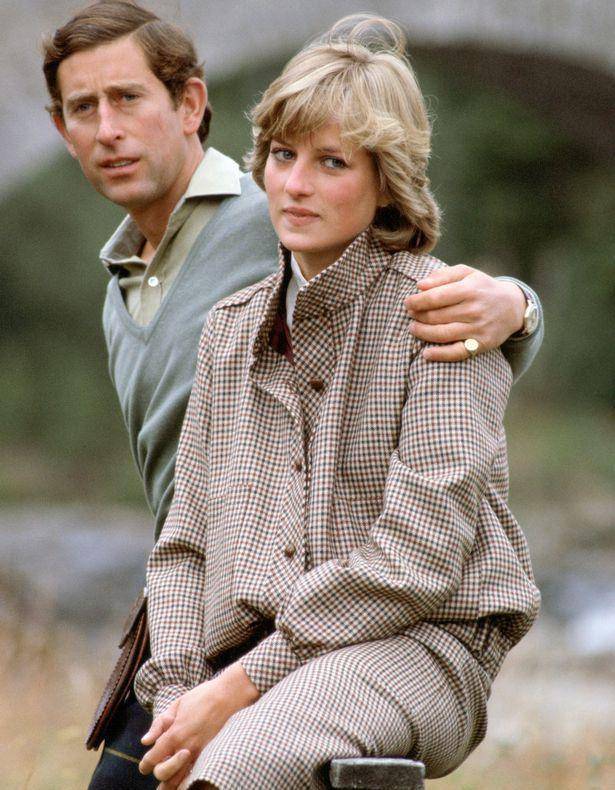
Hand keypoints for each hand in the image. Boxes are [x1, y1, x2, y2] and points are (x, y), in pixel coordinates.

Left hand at [138, 662, 258, 787]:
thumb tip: (145, 741)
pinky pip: (195, 775)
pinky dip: (186, 780)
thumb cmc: (202, 696)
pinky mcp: (210, 754)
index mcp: (175, 734)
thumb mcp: (177, 704)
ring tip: (167, 781)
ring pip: (179, 780)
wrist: (228, 696)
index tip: (144, 766)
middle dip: (157, 771)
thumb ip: (159, 724)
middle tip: (158, 766)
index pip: (152, 759)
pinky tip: (183, 777)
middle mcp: (185, 747)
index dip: (145, 764)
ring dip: (170, 781)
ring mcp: (199, 753)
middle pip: (163, 774)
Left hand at [404, 264, 525, 361]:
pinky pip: (457, 353)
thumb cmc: (482, 288)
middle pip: (437, 316)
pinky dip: (440, 355)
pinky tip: (426, 354)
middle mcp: (474, 310)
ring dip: (423, 333)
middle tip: (410, 315)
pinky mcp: (481, 344)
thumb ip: (443, 275)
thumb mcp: (467, 273)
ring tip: (413, 328)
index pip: (436, 297)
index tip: (407, 303)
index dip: (417, 301)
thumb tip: (420, 285)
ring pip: (443, 334)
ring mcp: (478, 329)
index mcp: (470, 289)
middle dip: (418, 316)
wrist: (512, 307)